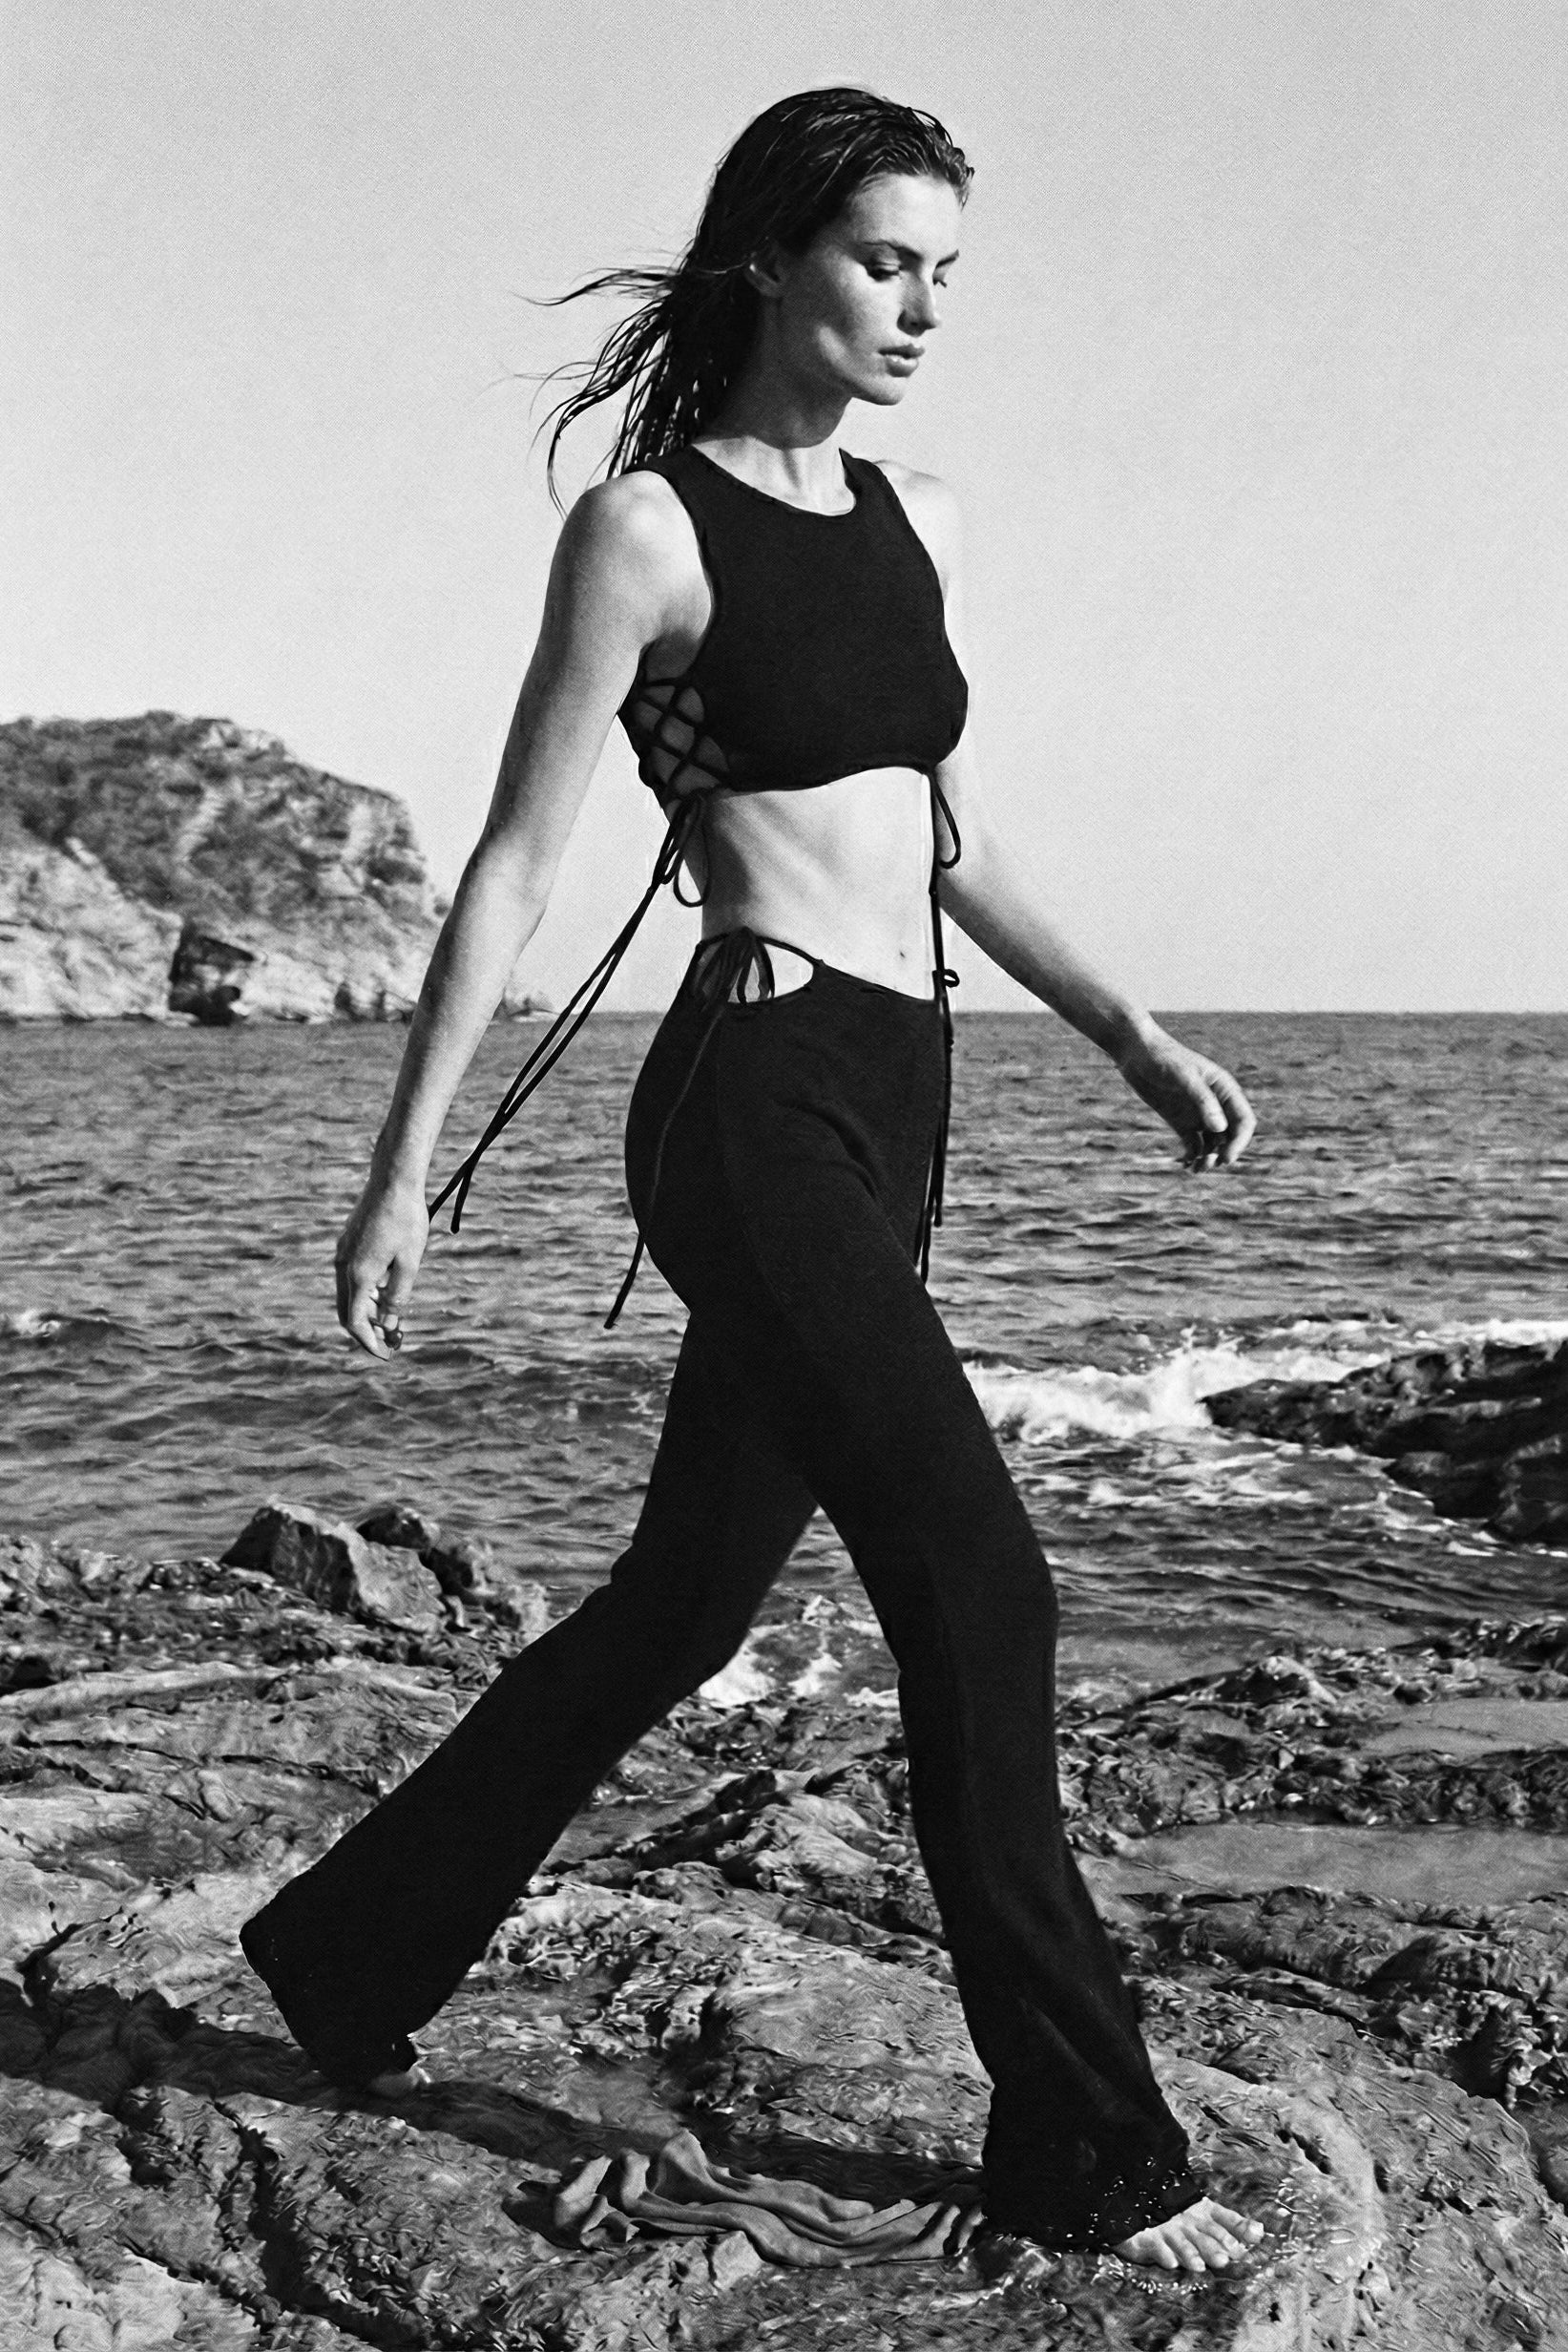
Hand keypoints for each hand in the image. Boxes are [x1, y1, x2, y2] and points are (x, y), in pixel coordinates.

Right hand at [335, 1172, 430, 1357]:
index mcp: (358, 1274)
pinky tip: (386, 1291)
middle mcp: (344, 1265)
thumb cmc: (406, 1219)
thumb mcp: (409, 1263)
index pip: (354, 1322)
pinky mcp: (348, 1243)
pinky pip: (352, 1277)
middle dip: (367, 1330)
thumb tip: (389, 1323)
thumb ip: (398, 1296)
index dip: (369, 1342)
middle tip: (390, 1342)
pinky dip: (366, 1292)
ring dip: (368, 1311)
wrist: (393, 1180)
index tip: (387, 1355)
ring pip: (349, 1294)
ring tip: (394, 1318)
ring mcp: (343, 1253)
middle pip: (347, 1311)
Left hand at [1115, 1021, 1255, 1169]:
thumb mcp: (1184, 1077)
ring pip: (1213, 1144)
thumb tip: (1220, 1129)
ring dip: (1208, 1158)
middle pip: (1231, 1136)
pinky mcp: (1181, 1122)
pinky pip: (1194, 1145)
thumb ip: (1202, 1101)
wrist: (1136, 1054)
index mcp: (1224, 1090)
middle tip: (1209, 1164)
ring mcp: (1199, 1114)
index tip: (1226, 1157)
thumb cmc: (1164, 1059)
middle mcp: (1215, 1105)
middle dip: (1224, 1153)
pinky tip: (1186, 1164)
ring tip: (1196, 1168)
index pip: (1243, 1121)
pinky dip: (1192, 1156)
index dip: (1240, 1141)